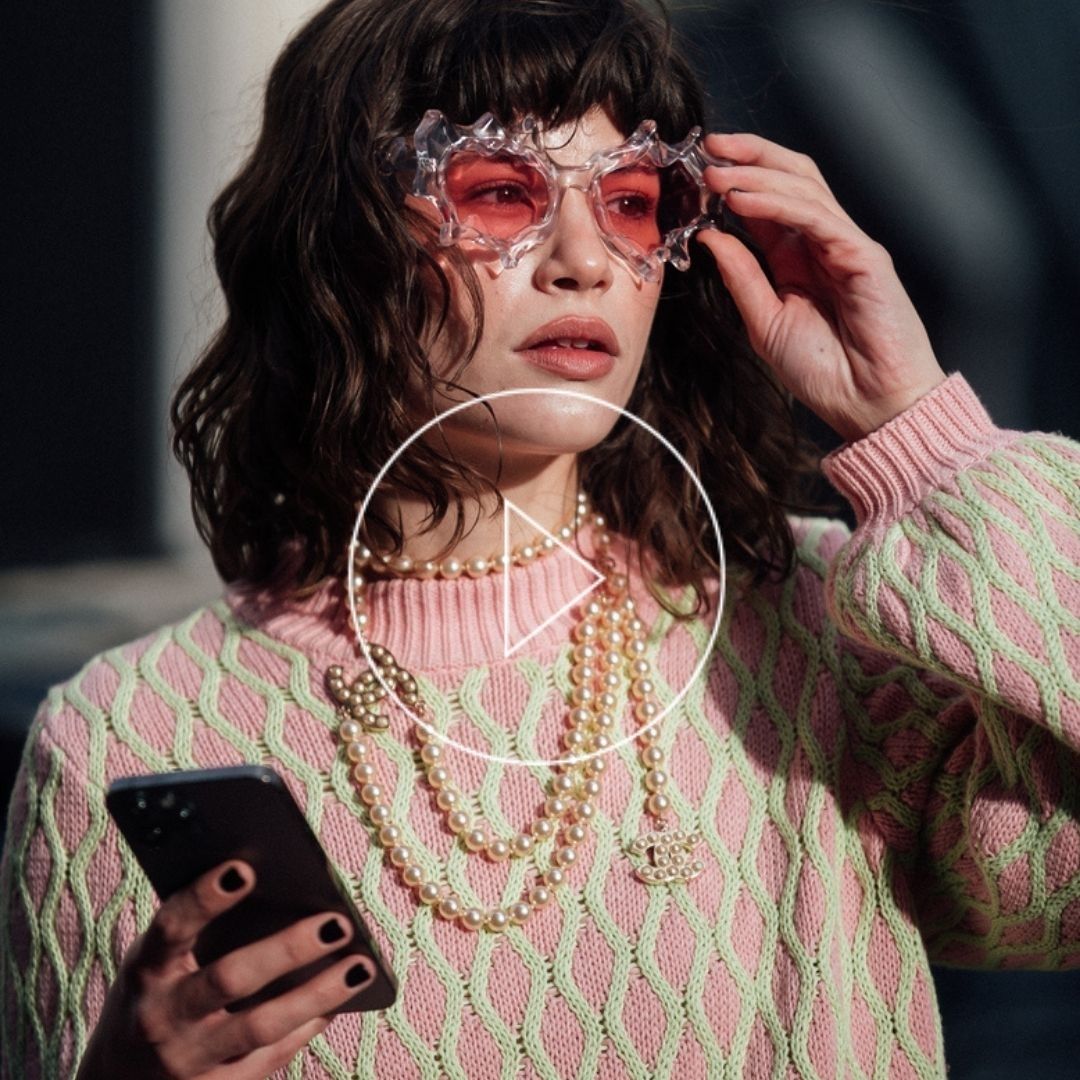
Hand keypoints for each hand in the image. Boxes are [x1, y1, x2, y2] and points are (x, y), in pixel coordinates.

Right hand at [76, 861, 373, 1079]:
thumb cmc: (154, 997)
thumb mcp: (157, 962)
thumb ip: (200, 930)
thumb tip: (279, 885)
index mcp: (146, 970)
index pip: (173, 926)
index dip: (205, 897)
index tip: (245, 868)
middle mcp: (162, 1017)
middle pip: (230, 978)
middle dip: (288, 949)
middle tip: (337, 923)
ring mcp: (187, 1061)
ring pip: (261, 1025)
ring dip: (317, 994)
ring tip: (361, 967)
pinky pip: (269, 1059)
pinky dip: (307, 1027)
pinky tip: (338, 1003)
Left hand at [697, 133, 947, 441]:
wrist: (868, 405)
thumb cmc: (825, 371)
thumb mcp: (765, 322)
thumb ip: (741, 276)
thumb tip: (711, 235)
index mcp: (799, 258)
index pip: (767, 202)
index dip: (736, 179)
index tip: (698, 167)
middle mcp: (823, 243)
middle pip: (790, 178)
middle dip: (748, 157)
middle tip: (707, 146)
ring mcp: (846, 245)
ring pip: (803, 188)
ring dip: (755, 175)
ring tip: (715, 171)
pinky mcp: (863, 256)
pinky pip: (817, 218)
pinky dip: (779, 204)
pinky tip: (744, 199)